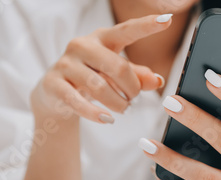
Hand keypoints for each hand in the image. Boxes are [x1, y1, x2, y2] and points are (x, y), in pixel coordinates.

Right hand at [30, 14, 172, 122]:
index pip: (126, 30)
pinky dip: (95, 114)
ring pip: (99, 86)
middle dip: (132, 88)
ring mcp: (66, 63)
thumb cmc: (91, 78)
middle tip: (134, 99)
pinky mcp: (53, 83)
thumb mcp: (115, 75)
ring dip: (117, 103)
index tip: (167, 20)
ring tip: (123, 109)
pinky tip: (108, 119)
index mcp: (102, 38)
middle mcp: (82, 45)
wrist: (54, 94)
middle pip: (117, 67)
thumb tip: (157, 80)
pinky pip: (77, 101)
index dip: (146, 25)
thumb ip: (137, 76)